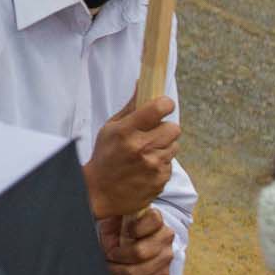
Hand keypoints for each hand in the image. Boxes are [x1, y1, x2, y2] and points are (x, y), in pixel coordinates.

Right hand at [83, 95, 178, 218]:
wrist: (100, 191)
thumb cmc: (105, 156)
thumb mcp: (110, 128)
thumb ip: (131, 107)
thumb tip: (143, 83)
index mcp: (126, 131)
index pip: (158, 108)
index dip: (164, 104)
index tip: (163, 105)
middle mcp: (141, 147)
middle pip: (174, 128)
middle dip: (165, 129)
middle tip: (153, 133)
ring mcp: (153, 165)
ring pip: (174, 145)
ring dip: (164, 146)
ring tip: (146, 152)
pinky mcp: (160, 179)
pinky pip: (170, 163)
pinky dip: (161, 163)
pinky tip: (146, 167)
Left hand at [99, 208, 173, 274]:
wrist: (132, 239)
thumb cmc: (118, 227)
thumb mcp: (113, 219)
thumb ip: (111, 222)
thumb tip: (103, 234)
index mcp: (155, 219)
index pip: (154, 220)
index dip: (136, 228)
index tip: (123, 232)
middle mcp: (165, 238)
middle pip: (141, 253)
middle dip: (118, 257)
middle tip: (106, 256)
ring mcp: (167, 257)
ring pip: (141, 274)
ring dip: (119, 274)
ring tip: (108, 270)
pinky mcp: (164, 274)